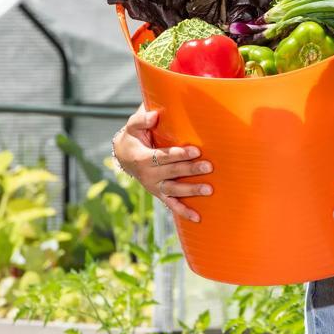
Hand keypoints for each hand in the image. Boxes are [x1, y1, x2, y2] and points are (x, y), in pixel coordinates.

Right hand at [112, 104, 212, 223]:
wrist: (124, 156)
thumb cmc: (134, 137)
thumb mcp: (133, 126)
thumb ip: (142, 119)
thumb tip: (155, 115)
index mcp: (143, 158)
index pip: (163, 157)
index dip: (179, 154)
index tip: (196, 151)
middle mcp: (148, 175)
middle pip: (172, 173)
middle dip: (191, 170)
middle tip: (209, 167)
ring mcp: (154, 186)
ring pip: (174, 191)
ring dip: (191, 191)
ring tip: (209, 189)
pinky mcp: (159, 193)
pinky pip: (171, 205)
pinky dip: (183, 212)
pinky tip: (198, 218)